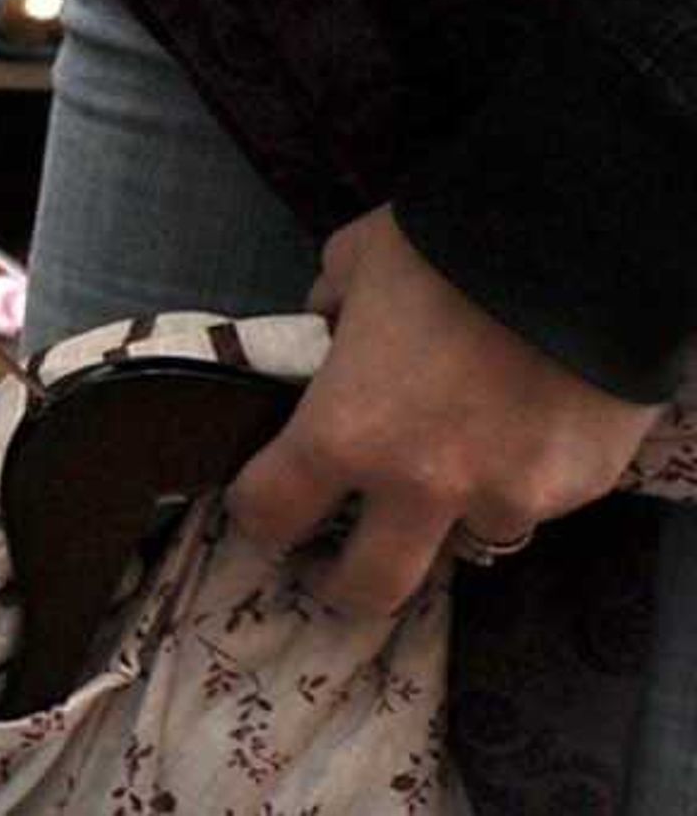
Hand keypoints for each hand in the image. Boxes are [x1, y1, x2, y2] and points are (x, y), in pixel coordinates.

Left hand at [225, 206, 660, 612]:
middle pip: (370, 585)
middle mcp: (421, 486)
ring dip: (451, 515)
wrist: (579, 252)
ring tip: (457, 463)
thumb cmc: (444, 250)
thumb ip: (328, 309)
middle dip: (346, 585)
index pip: (272, 510)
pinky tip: (523, 428)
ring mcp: (505, 498)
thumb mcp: (355, 263)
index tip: (262, 512)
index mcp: (345, 433)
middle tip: (341, 569)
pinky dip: (518, 478)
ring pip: (467, 540)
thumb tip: (328, 328)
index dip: (257, 514)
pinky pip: (532, 502)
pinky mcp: (573, 492)